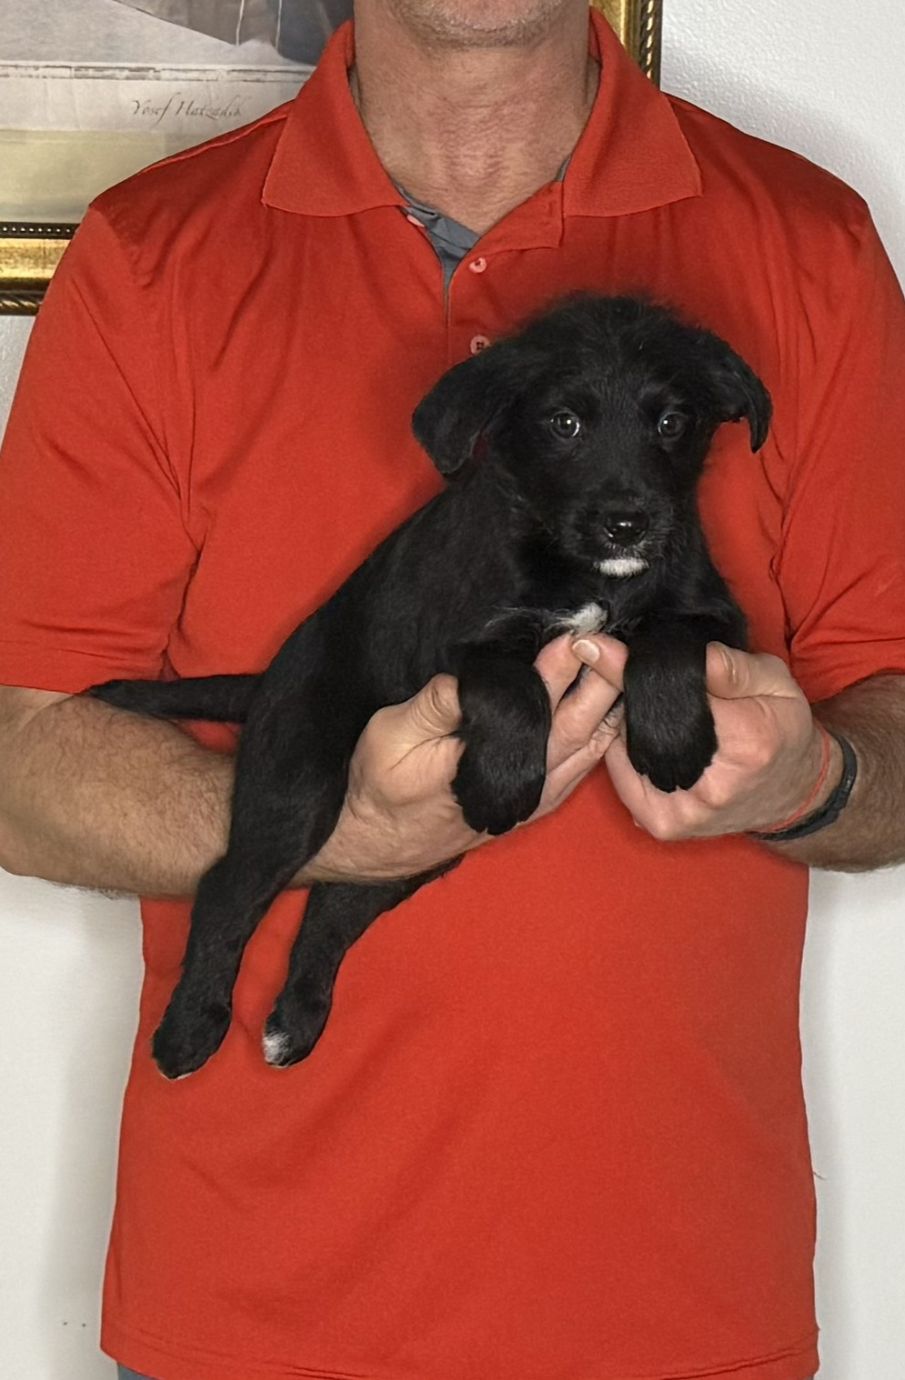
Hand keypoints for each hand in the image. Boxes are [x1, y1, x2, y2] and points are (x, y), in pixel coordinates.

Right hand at [305, 635, 619, 883]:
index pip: (539, 703)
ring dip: (608, 702)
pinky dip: (605, 733)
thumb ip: (435, 705)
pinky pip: (587, 764)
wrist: (382, 842)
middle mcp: (528, 779)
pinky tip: (609, 706)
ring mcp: (540, 793)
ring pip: (593, 745)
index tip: (574, 632)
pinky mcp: (540, 799)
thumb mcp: (393, 735)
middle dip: (598, 676)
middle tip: (602, 633)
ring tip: (615, 659)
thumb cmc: (383, 785)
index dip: (559, 666)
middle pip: (582, 722)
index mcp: (494, 757)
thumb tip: (471, 677)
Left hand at [572, 634, 838, 840]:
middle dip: (625, 697)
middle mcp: (711, 787)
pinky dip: (625, 754)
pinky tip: (640, 737)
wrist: (792, 791)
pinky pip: (623, 779)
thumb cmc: (782, 729)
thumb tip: (685, 652)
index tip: (594, 646)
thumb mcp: (775, 683)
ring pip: (626, 754)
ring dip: (623, 727)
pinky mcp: (664, 826)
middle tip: (625, 674)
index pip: (671, 698)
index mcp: (746, 742)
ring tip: (637, 706)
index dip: (628, 669)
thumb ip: (731, 666)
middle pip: (639, 728)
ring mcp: (683, 813)